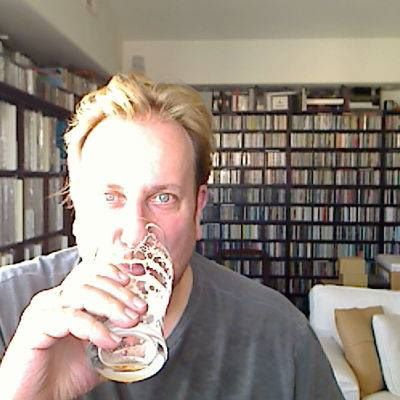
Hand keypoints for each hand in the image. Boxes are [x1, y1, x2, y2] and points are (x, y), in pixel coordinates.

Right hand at [0, 260, 146, 399]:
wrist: (33, 399)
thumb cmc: (62, 375)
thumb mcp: (100, 353)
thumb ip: (121, 340)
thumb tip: (149, 334)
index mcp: (69, 299)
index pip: (92, 272)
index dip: (115, 271)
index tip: (137, 277)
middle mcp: (56, 299)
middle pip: (91, 279)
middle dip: (121, 292)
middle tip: (140, 308)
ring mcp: (45, 310)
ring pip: (82, 293)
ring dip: (112, 305)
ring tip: (130, 322)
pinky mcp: (36, 326)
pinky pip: (70, 318)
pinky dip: (94, 327)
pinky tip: (109, 340)